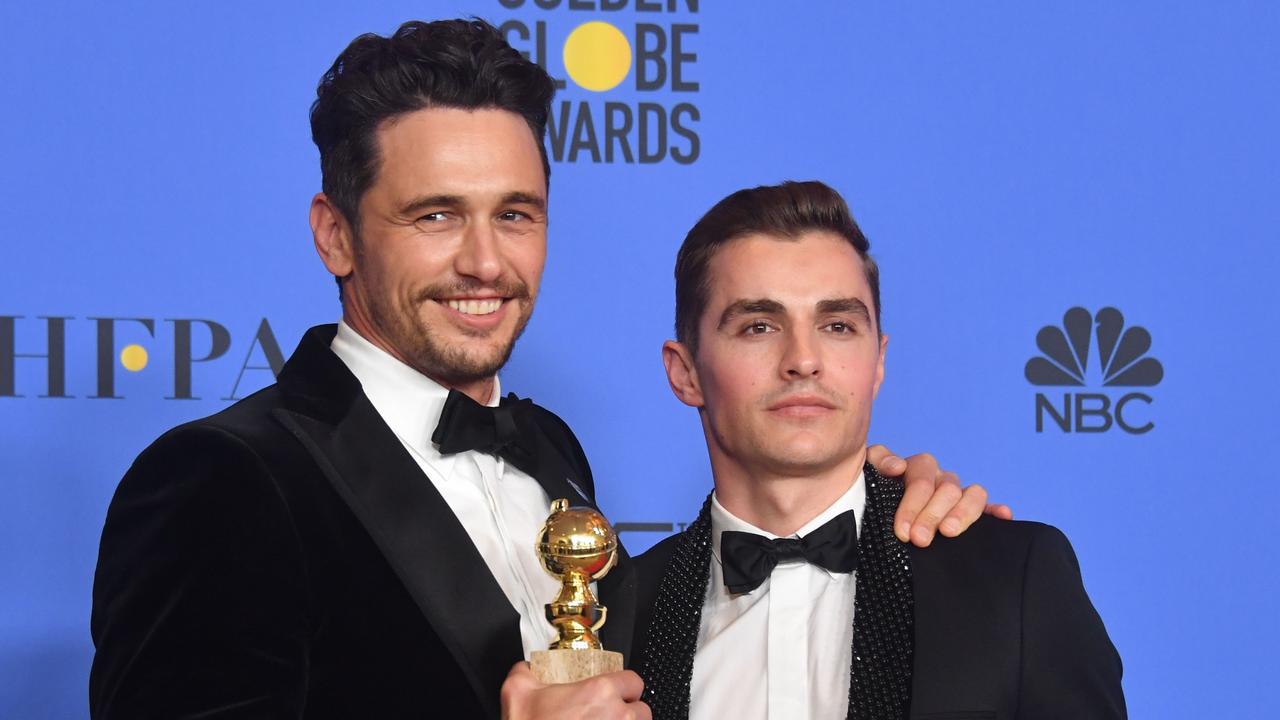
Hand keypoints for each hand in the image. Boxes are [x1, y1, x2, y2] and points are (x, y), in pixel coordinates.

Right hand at [500, 662, 650, 719]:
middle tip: (612, 714)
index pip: (634, 681)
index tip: (617, 691)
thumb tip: (528, 668)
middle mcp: (616, 717)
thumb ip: (526, 670)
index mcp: (599, 693)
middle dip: (630, 712)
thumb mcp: (517, 690)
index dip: (626, 685)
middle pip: (643, 711)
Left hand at [867, 445, 1013, 547]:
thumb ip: (878, 461)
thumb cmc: (867, 495)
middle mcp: (940, 479)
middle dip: (932, 515)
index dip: (913, 505)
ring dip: (963, 513)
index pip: (922, 480)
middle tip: (920, 539)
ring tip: (949, 532)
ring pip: (973, 493)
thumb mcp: (866, 474)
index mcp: (916, 468)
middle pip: (948, 489)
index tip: (902, 532)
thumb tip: (897, 466)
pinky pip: (988, 507)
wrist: (864, 513)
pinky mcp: (968, 512)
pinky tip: (1003, 516)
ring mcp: (956, 495)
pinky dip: (996, 511)